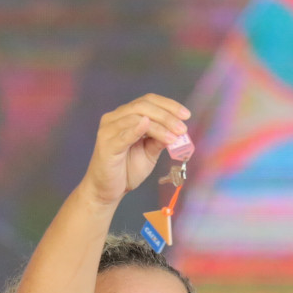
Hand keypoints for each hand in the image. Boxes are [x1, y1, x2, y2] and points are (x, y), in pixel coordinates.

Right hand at [77, 95, 188, 209]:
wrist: (107, 191)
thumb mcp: (149, 152)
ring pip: (136, 118)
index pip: (148, 101)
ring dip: (159, 126)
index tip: (186, 115)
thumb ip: (159, 139)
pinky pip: (123, 135)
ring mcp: (108, 130)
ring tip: (174, 136)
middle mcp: (115, 118)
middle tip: (182, 128)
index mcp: (125, 116)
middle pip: (143, 106)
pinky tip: (148, 127)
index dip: (168, 105)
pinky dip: (136, 129)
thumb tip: (177, 129)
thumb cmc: (126, 170)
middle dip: (166, 116)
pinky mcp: (106, 145)